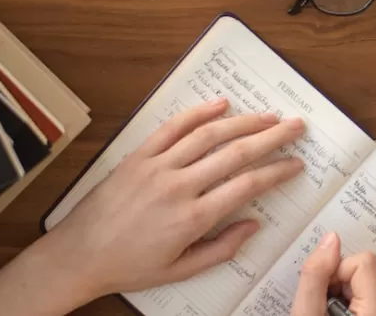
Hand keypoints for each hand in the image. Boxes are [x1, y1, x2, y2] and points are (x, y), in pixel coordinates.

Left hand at [37, 98, 304, 299]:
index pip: (247, 186)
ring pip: (208, 135)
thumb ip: (222, 248)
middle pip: (236, 153)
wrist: (79, 255)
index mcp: (192, 219)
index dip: (277, 172)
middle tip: (296, 127)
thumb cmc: (129, 266)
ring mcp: (157, 167)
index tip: (295, 164)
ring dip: (243, 121)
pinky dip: (197, 113)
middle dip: (272, 137)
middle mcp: (178, 187)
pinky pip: (172, 128)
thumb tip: (254, 225)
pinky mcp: (138, 156)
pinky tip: (220, 104)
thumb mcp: (181, 270)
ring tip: (268, 115)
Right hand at [291, 233, 375, 315]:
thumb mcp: (307, 314)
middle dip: (337, 285)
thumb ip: (316, 277)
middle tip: (323, 310)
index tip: (324, 293)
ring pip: (362, 286)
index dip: (336, 270)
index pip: (364, 260)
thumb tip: (330, 239)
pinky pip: (367, 299)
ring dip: (341, 297)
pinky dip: (348, 306)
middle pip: (363, 272)